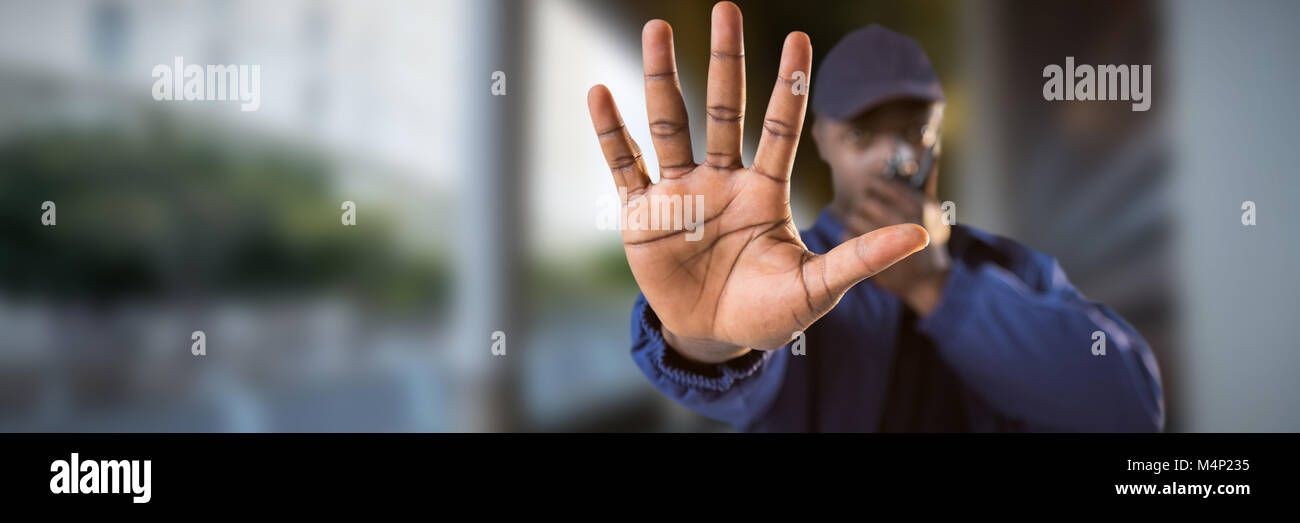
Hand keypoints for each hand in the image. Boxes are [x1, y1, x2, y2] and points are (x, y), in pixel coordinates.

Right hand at [587, 2, 928, 362]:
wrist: (715, 338)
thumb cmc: (769, 311)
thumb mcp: (817, 288)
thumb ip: (859, 259)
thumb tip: (919, 234)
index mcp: (764, 192)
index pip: (779, 128)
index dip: (788, 87)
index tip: (798, 39)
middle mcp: (722, 181)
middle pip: (724, 111)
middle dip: (725, 62)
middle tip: (726, 10)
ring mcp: (680, 193)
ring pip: (670, 125)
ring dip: (662, 78)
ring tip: (658, 29)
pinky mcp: (642, 215)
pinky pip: (624, 166)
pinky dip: (611, 132)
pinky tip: (599, 93)